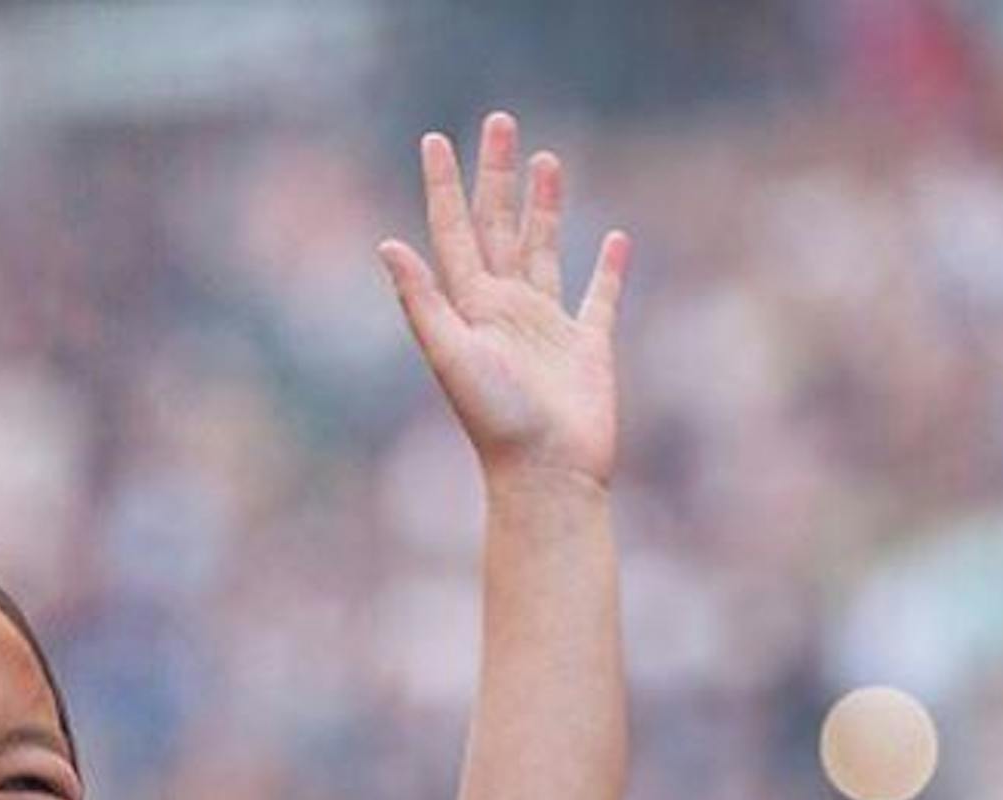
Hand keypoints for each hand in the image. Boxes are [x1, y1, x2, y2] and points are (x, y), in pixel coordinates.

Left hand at [378, 111, 627, 487]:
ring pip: (544, 250)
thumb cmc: (497, 421)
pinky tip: (616, 240)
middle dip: (497, 176)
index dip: (444, 187)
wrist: (546, 474)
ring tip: (546, 160)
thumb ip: (422, 301)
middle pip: (498, 227)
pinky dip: (608, 270)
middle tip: (499, 121)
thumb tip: (386, 244)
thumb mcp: (451, 356)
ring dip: (544, 207)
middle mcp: (505, 310)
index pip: (453, 233)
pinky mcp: (587, 347)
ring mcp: (546, 327)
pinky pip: (599, 298)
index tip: (434, 141)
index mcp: (470, 307)